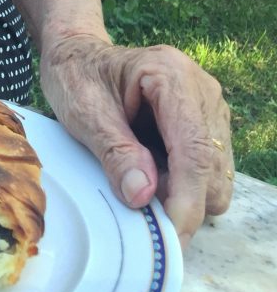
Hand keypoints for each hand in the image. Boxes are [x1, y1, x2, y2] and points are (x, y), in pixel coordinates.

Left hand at [39, 35, 232, 248]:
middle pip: (212, 167)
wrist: (76, 55)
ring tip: (139, 178)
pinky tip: (150, 172)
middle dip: (183, 199)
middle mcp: (201, 89)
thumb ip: (114, 151)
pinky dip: (183, 186)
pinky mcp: (205, 125)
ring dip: (183, 194)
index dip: (186, 198)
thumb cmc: (76, 75)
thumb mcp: (83, 111)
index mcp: (171, 74)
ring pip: (216, 176)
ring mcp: (208, 108)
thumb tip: (143, 195)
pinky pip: (208, 172)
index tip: (170, 236)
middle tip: (137, 200)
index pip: (194, 148)